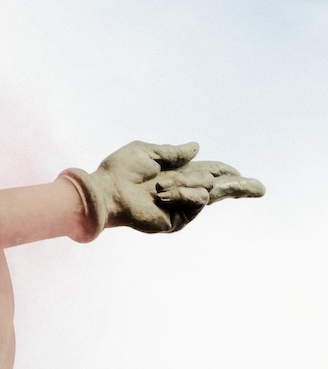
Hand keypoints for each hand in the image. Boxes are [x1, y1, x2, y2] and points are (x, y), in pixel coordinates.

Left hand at [83, 141, 264, 233]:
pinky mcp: (178, 221)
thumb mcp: (148, 152)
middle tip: (261, 188)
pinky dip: (182, 193)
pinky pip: (195, 201)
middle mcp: (182, 190)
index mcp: (176, 173)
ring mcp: (181, 207)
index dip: (223, 171)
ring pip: (206, 192)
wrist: (107, 191)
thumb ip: (174, 153)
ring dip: (186, 184)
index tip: (238, 171)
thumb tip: (197, 147)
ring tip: (160, 188)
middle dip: (239, 187)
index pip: (208, 172)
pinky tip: (164, 193)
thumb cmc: (121, 169)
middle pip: (218, 189)